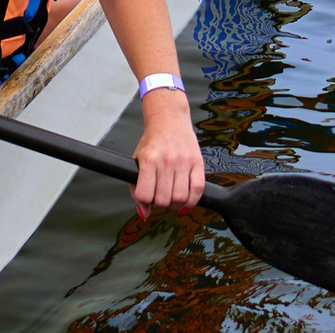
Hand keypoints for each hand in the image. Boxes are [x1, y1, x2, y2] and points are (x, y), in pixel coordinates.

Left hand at [131, 92, 203, 216]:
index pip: (145, 195)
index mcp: (148, 159)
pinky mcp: (198, 162)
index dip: (145, 202)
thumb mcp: (138, 161)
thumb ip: (137, 188)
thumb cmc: (152, 142)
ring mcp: (183, 161)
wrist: (169, 119)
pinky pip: (197, 190)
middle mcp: (166, 160)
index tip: (147, 198)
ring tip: (172, 198)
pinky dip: (192, 202)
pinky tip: (186, 201)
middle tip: (160, 198)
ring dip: (175, 205)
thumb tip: (144, 214)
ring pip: (180, 198)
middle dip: (160, 205)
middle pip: (163, 200)